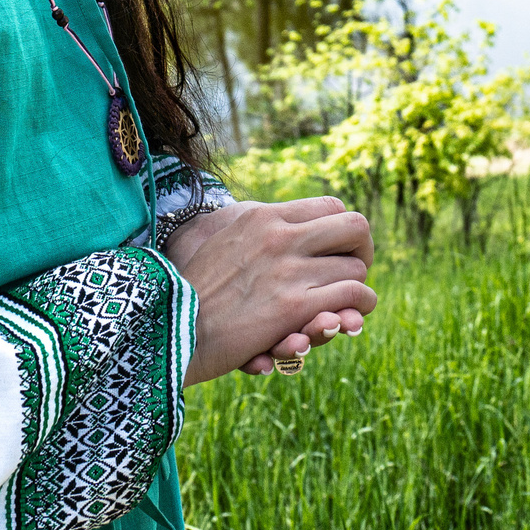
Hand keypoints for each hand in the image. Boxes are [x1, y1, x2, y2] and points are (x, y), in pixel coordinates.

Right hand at [170, 197, 375, 385]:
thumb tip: (282, 224)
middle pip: (354, 228)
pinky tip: (348, 317)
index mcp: (263, 216)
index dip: (342, 230)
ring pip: (356, 267)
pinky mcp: (293, 307)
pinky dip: (358, 307)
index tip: (337, 250)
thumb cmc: (189, 285)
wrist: (167, 323)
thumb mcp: (221, 238)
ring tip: (350, 302)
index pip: (331, 205)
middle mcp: (280, 236)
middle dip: (361, 252)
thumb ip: (255, 229)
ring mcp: (289, 271)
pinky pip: (353, 295)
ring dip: (357, 287)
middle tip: (353, 271)